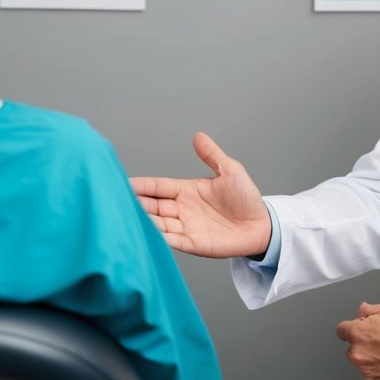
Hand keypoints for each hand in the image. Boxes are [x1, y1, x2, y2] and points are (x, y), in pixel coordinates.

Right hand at [130, 132, 270, 258]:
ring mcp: (187, 227)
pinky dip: (159, 238)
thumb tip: (198, 135)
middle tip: (117, 201)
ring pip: (158, 223)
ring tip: (128, 217)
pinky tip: (148, 233)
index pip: (158, 187)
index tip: (124, 183)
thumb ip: (212, 155)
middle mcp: (183, 209)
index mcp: (187, 190)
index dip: (142, 185)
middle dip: (136, 203)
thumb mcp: (230, 170)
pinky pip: (173, 240)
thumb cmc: (247, 198)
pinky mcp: (194, 244)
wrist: (262, 225)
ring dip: (144, 220)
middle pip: (153, 205)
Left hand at [335, 302, 379, 379]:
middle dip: (365, 344)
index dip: (354, 328)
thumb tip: (362, 311)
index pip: (342, 330)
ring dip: (373, 359)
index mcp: (359, 333)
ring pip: (364, 363)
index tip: (362, 330)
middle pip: (354, 348)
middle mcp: (359, 353)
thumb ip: (372, 310)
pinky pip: (374, 376)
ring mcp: (367, 371)